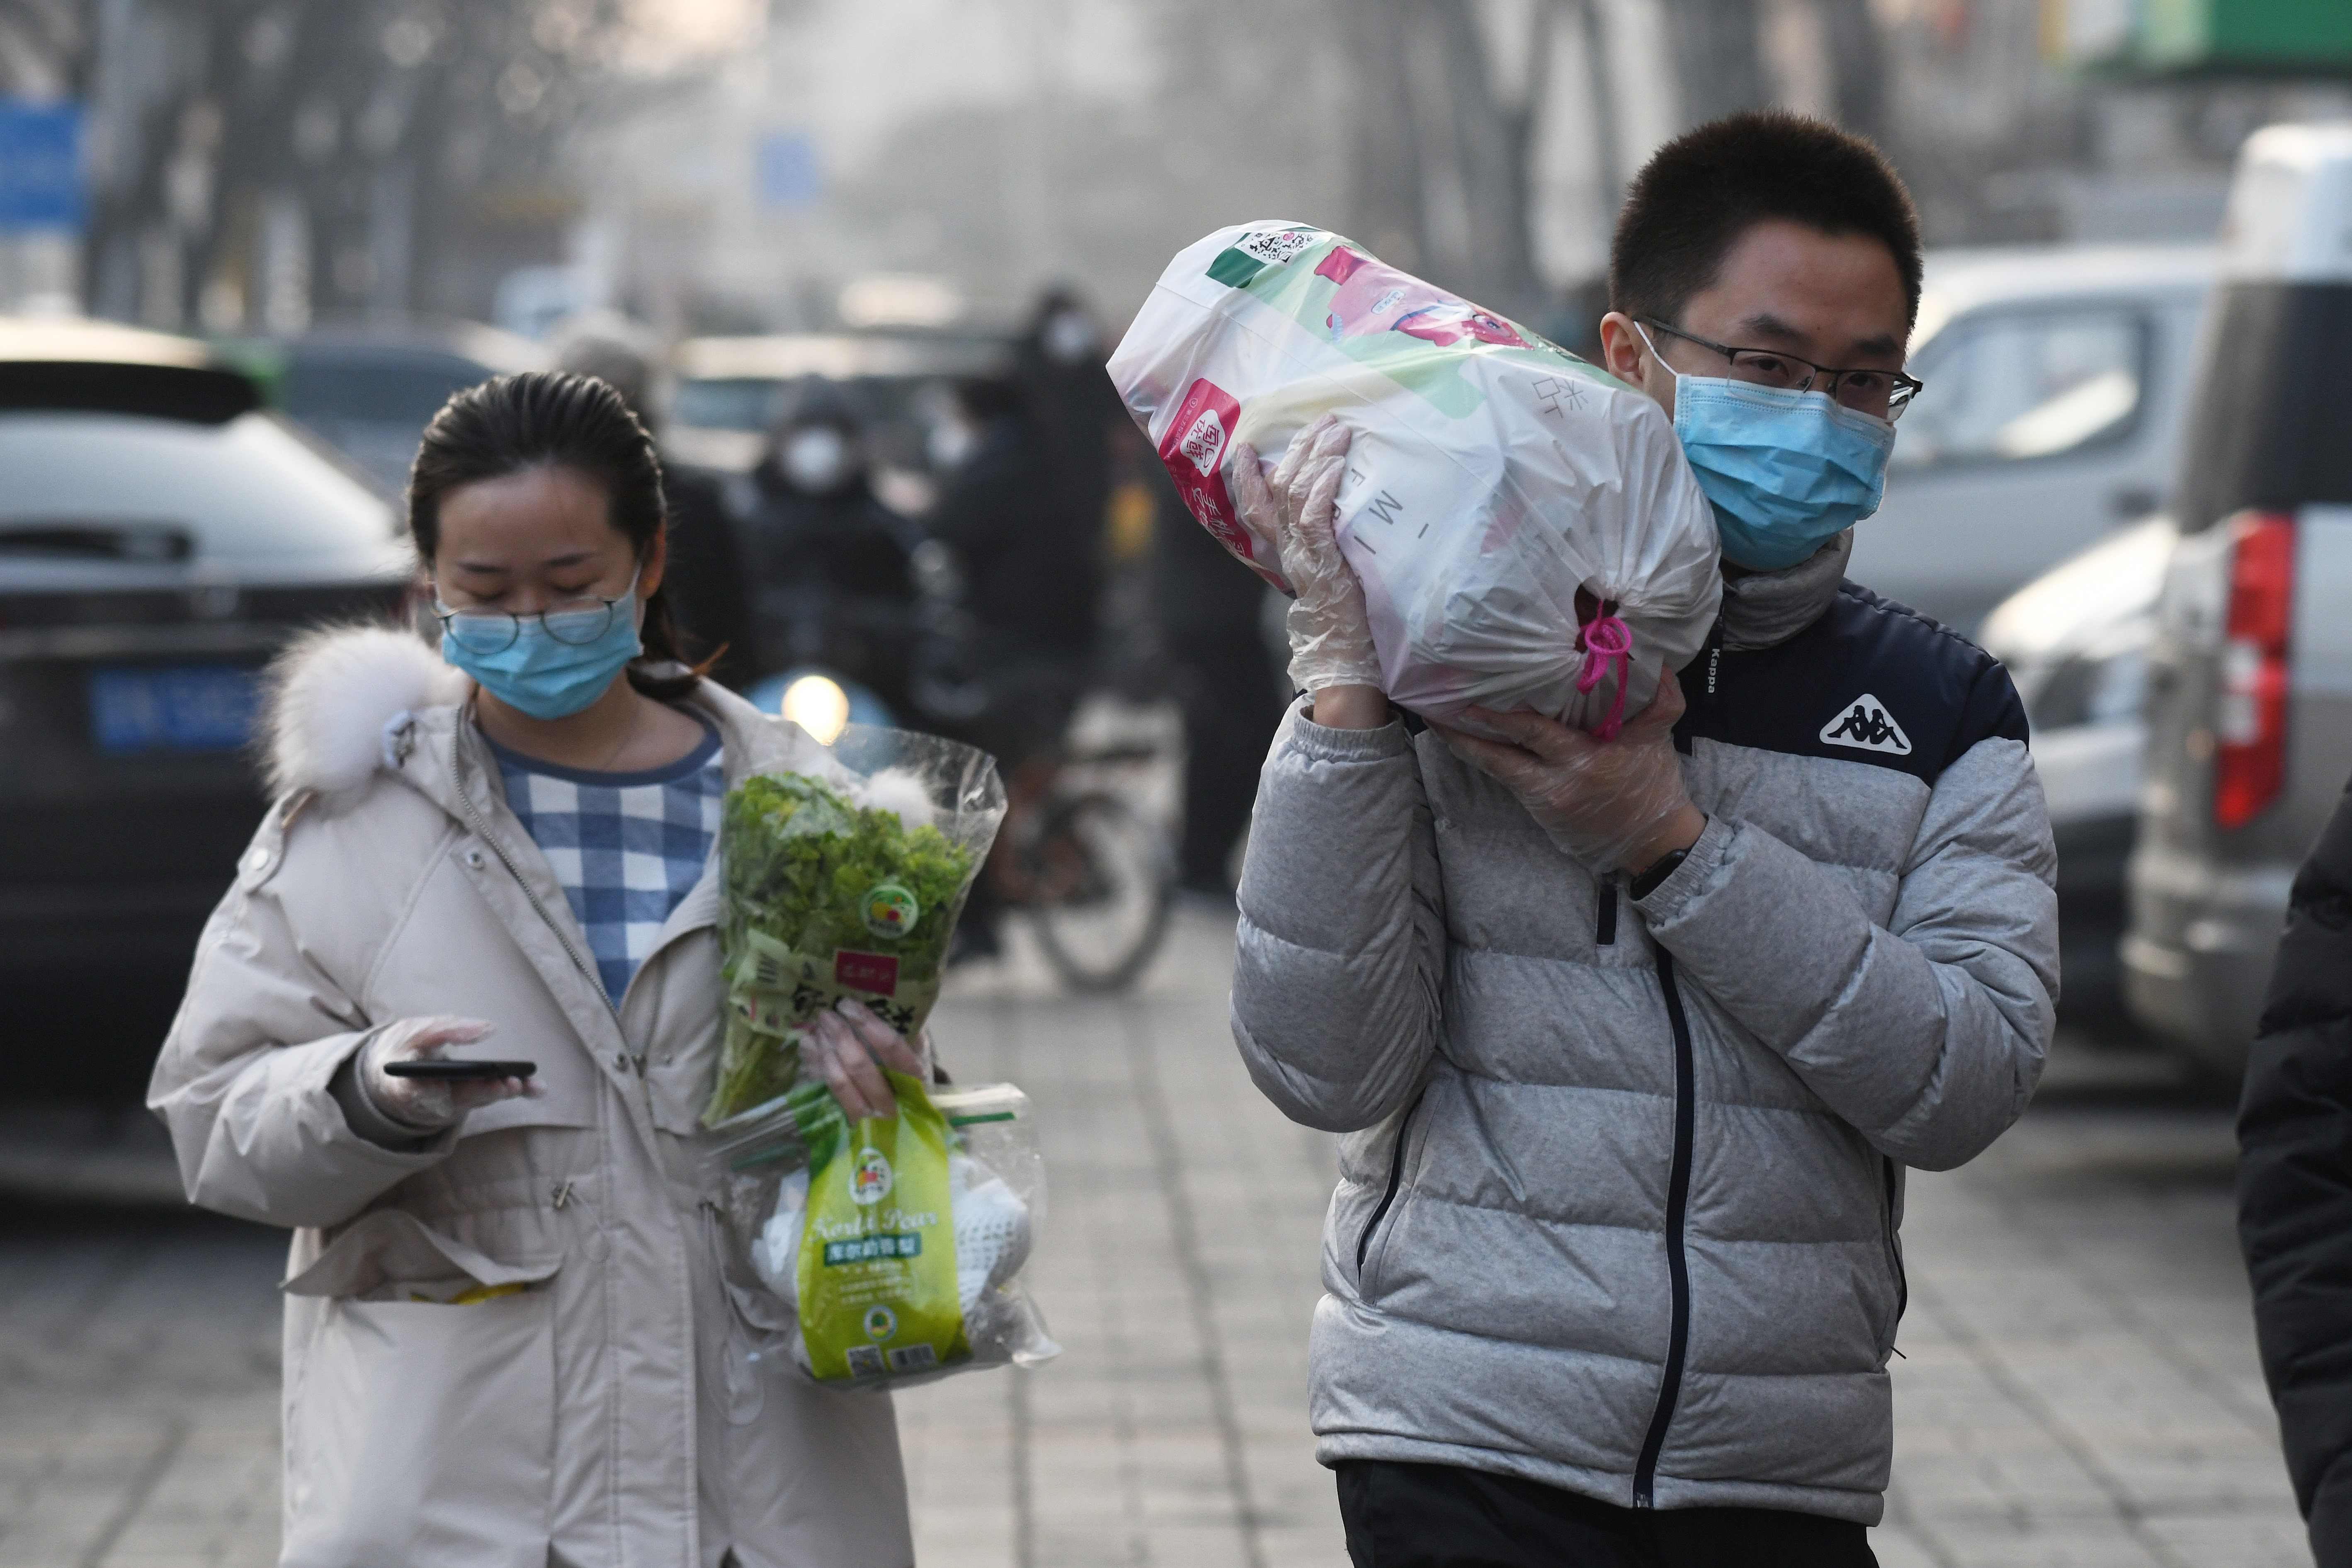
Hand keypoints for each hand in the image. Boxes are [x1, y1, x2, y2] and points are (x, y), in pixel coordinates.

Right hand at [359, 1016, 534, 1130]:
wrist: (395, 1066)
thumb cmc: (404, 1046)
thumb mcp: (415, 1032)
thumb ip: (446, 1030)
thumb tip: (488, 1029)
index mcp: (407, 1088)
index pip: (425, 1094)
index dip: (443, 1092)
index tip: (466, 1083)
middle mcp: (432, 1102)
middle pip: (460, 1099)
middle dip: (484, 1092)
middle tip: (507, 1084)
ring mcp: (453, 1103)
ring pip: (481, 1099)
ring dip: (504, 1092)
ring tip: (525, 1083)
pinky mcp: (470, 1098)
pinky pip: (492, 1095)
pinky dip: (515, 1090)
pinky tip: (537, 1087)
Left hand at [806, 999, 927, 1121]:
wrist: (896, 1115)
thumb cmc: (907, 1076)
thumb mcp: (918, 1053)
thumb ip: (907, 1033)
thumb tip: (885, 1007)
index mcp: (913, 1078)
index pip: (891, 1047)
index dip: (868, 1024)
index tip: (847, 1006)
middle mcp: (890, 1102)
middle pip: (860, 1066)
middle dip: (840, 1036)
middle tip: (826, 1015)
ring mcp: (866, 1115)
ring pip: (839, 1082)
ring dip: (824, 1051)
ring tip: (817, 1028)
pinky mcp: (845, 1120)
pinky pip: (824, 1091)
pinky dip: (813, 1066)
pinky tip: (808, 1045)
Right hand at [1231, 415, 1383, 695]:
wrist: (1344, 657)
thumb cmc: (1344, 617)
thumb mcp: (1329, 572)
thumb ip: (1324, 546)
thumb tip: (1338, 514)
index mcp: (1286, 552)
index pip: (1256, 508)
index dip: (1247, 477)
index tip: (1246, 448)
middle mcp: (1288, 550)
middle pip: (1278, 489)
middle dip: (1297, 450)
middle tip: (1320, 421)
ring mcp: (1303, 553)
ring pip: (1295, 493)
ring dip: (1316, 457)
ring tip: (1336, 431)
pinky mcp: (1323, 560)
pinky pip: (1315, 515)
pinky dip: (1323, 486)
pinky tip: (1335, 465)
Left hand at [1432, 669, 1706, 873]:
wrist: (1650, 841)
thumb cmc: (1653, 784)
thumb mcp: (1658, 739)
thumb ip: (1660, 699)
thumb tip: (1658, 657)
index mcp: (1583, 760)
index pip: (1533, 733)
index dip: (1498, 718)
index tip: (1469, 700)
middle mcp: (1554, 782)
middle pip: (1497, 758)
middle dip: (1463, 734)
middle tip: (1432, 708)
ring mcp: (1542, 799)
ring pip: (1494, 770)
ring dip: (1466, 746)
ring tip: (1438, 722)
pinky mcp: (1538, 810)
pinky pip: (1506, 779)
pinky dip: (1487, 758)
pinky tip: (1470, 740)